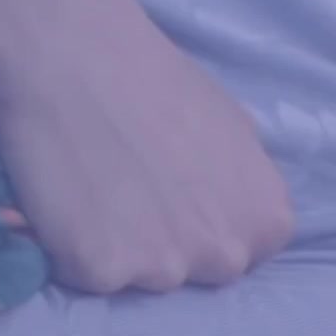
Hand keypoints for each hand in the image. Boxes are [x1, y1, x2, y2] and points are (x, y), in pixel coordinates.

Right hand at [0, 0, 293, 295]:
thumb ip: (243, 186)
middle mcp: (225, 255)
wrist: (79, 56)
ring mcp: (164, 269)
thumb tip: (237, 213)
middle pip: (199, 276)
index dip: (210, 227)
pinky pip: (86, 275)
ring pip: (141, 279)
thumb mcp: (235, 130)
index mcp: (267, 221)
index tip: (181, 198)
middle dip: (172, 245)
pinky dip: (72, 246)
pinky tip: (69, 195)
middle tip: (135, 191)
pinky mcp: (101, 271)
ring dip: (120, 247)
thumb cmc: (158, 80)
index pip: (250, 255)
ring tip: (99, 184)